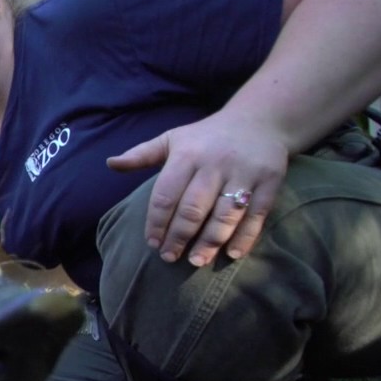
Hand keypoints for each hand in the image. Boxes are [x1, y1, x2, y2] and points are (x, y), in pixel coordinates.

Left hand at [107, 114, 289, 266]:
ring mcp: (244, 173)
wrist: (260, 120)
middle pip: (193, 209)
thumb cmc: (206, 136)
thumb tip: (110, 164)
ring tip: (196, 261)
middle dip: (179, 237)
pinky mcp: (270, 181)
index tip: (151, 244)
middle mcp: (215, 164)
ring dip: (209, 242)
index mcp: (187, 155)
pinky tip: (231, 254)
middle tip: (169, 258)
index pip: (166, 195)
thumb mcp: (172, 139)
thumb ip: (141, 155)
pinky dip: (245, 237)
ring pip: (225, 215)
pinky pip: (256, 214)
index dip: (156, 222)